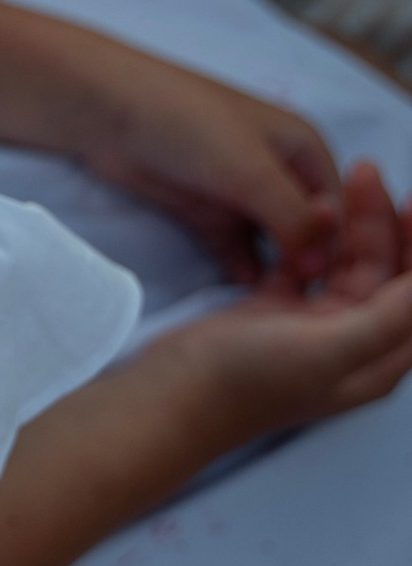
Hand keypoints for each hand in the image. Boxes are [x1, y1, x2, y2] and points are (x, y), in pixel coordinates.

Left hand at [0, 0, 344, 283]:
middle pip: (309, 231)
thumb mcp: (250, 171)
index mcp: (305, 149)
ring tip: (274, 311)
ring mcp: (242, 194)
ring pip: (273, 246)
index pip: (341, 211)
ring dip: (275, 274)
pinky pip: (236, 251)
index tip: (326, 289)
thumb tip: (322, 267)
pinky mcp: (207, 213)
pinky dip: (242, 270)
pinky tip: (245, 294)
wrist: (105, 111)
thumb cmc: (187, 124)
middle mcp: (281, 172)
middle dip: (307, 266)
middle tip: (299, 306)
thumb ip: (293, 219)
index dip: (336, 250)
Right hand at [160, 159, 411, 446]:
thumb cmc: (252, 380)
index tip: (409, 203)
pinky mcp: (275, 311)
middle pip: (384, 271)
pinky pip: (306, 264)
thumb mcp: (334, 349)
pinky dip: (310, 237)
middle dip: (381, 222)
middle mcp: (353, 343)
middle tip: (364, 175)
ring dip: (349, 224)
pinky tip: (305, 213)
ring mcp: (312, 326)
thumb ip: (389, 316)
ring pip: (346, 263)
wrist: (177, 391)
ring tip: (341, 183)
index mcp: (378, 360)